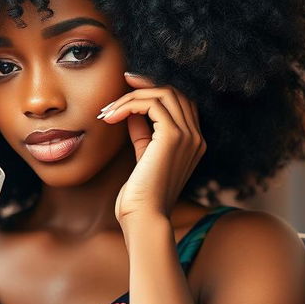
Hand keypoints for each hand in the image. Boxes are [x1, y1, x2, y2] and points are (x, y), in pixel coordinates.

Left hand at [98, 72, 206, 225]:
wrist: (144, 217)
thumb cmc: (140, 195)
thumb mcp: (143, 156)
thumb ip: (142, 132)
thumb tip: (131, 111)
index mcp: (193, 143)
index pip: (180, 103)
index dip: (155, 90)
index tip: (128, 87)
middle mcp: (196, 137)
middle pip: (174, 92)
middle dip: (144, 86)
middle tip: (118, 87)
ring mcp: (188, 136)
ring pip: (163, 93)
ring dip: (131, 97)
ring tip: (108, 111)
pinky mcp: (173, 136)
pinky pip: (152, 103)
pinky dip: (128, 104)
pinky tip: (111, 117)